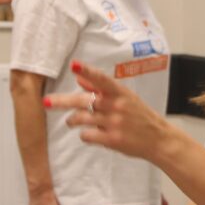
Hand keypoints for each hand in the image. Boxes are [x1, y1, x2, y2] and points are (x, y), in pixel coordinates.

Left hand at [43, 60, 168, 160]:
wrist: (158, 139)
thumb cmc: (140, 116)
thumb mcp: (126, 98)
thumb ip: (102, 90)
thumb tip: (80, 79)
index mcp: (120, 93)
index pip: (101, 79)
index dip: (87, 71)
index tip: (73, 65)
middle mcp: (117, 106)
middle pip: (84, 101)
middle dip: (62, 101)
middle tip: (46, 102)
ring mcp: (114, 123)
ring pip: (82, 118)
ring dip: (73, 120)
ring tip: (71, 121)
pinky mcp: (112, 140)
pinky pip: (88, 135)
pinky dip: (85, 135)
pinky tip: (89, 134)